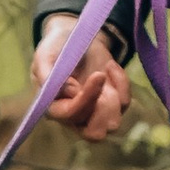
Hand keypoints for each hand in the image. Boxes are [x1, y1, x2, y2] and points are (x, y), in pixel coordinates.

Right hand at [33, 17, 129, 142]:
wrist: (75, 36)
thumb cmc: (56, 47)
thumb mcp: (45, 55)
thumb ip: (47, 74)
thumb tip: (68, 92)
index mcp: (54, 107)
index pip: (71, 116)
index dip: (86, 99)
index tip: (98, 75)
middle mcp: (74, 116)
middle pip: (94, 133)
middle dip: (102, 109)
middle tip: (100, 78)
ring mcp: (95, 112)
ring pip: (112, 124)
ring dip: (113, 97)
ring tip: (104, 71)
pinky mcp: (111, 103)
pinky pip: (124, 103)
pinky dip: (122, 82)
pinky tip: (110, 66)